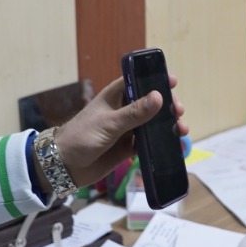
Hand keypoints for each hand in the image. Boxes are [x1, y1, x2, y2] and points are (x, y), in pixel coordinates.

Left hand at [56, 75, 188, 187]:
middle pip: (151, 103)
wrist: (64, 167)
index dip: (155, 80)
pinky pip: (149, 143)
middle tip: (178, 112)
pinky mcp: (129, 147)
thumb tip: (159, 97)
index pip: (138, 81)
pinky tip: (175, 147)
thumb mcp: (109, 124)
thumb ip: (134, 113)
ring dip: (168, 125)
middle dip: (167, 106)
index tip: (173, 82)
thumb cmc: (81, 137)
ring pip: (153, 123)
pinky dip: (162, 144)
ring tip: (181, 131)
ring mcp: (127, 129)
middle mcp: (123, 110)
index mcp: (115, 97)